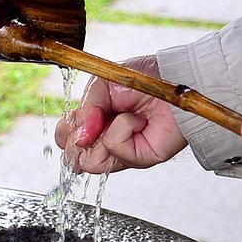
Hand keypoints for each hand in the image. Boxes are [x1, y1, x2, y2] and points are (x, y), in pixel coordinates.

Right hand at [54, 55, 187, 173]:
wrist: (176, 79)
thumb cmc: (144, 79)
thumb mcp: (102, 86)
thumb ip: (85, 110)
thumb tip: (78, 137)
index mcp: (94, 124)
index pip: (65, 141)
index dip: (66, 132)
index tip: (76, 117)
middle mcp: (106, 142)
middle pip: (74, 158)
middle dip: (77, 139)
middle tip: (96, 120)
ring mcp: (122, 153)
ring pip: (90, 162)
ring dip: (100, 135)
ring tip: (118, 118)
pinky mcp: (140, 158)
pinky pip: (115, 148)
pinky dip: (122, 128)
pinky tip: (137, 120)